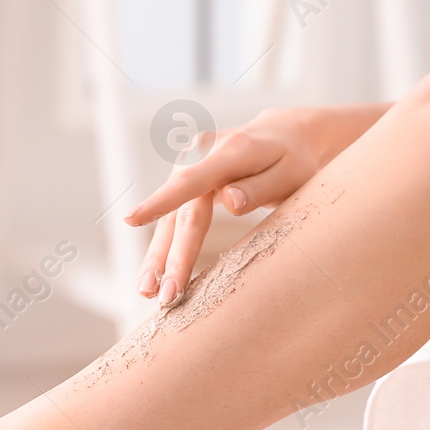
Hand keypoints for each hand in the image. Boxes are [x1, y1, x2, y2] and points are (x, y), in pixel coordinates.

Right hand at [124, 104, 385, 304]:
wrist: (289, 134)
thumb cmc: (296, 158)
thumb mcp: (292, 172)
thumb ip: (260, 187)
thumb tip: (228, 201)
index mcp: (230, 151)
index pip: (190, 183)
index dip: (160, 203)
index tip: (132, 220)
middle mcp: (201, 155)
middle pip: (182, 213)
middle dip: (170, 256)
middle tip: (161, 294)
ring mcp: (191, 167)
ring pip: (171, 218)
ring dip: (158, 256)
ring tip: (146, 292)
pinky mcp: (188, 181)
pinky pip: (174, 217)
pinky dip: (165, 247)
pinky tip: (154, 274)